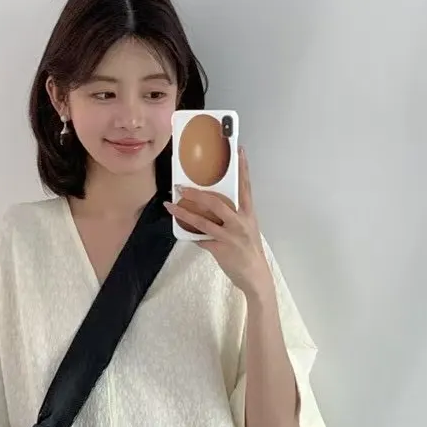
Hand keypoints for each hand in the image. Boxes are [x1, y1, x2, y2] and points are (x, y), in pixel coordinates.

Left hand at [166, 148, 271, 297]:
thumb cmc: (250, 251)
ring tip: (171, 205)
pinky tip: (180, 228)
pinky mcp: (221, 249)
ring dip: (184, 212)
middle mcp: (240, 222)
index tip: (238, 150)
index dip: (242, 168)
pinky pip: (200, 239)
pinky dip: (189, 234)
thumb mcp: (247, 229)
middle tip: (182, 186)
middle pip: (216, 202)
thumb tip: (213, 208)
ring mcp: (230, 236)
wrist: (256, 276)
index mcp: (248, 214)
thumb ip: (233, 217)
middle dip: (197, 193)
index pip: (246, 186)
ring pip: (203, 221)